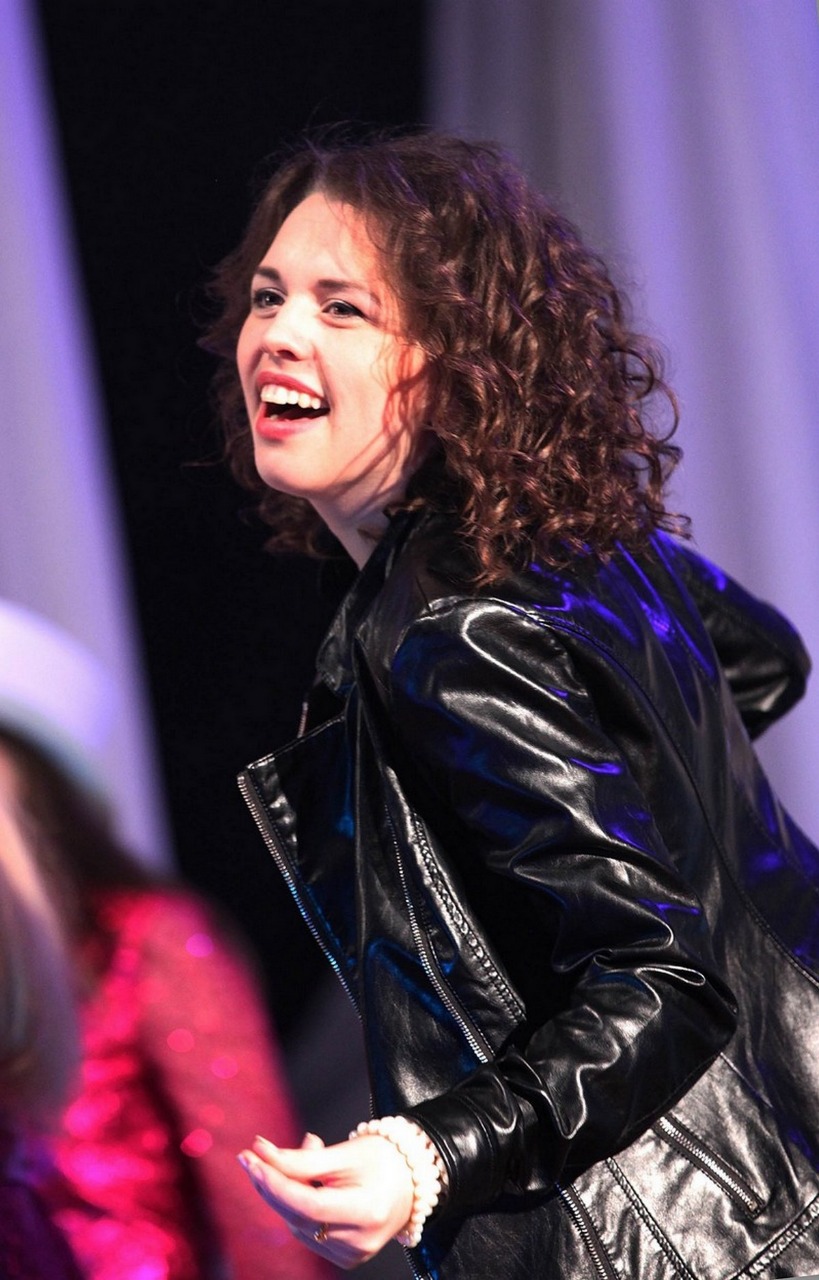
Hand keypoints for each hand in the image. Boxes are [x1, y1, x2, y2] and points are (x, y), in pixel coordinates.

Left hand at [237, 1129, 414, 1268]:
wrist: (414, 1182)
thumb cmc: (383, 1159)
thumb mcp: (346, 1152)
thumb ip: (303, 1158)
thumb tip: (260, 1152)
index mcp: (366, 1212)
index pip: (308, 1204)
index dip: (276, 1183)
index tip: (251, 1159)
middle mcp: (359, 1241)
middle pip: (298, 1217)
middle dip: (270, 1186)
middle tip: (251, 1156)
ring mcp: (352, 1255)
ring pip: (298, 1226)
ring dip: (284, 1193)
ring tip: (301, 1156)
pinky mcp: (346, 1257)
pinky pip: (308, 1233)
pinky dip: (297, 1207)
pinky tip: (306, 1182)